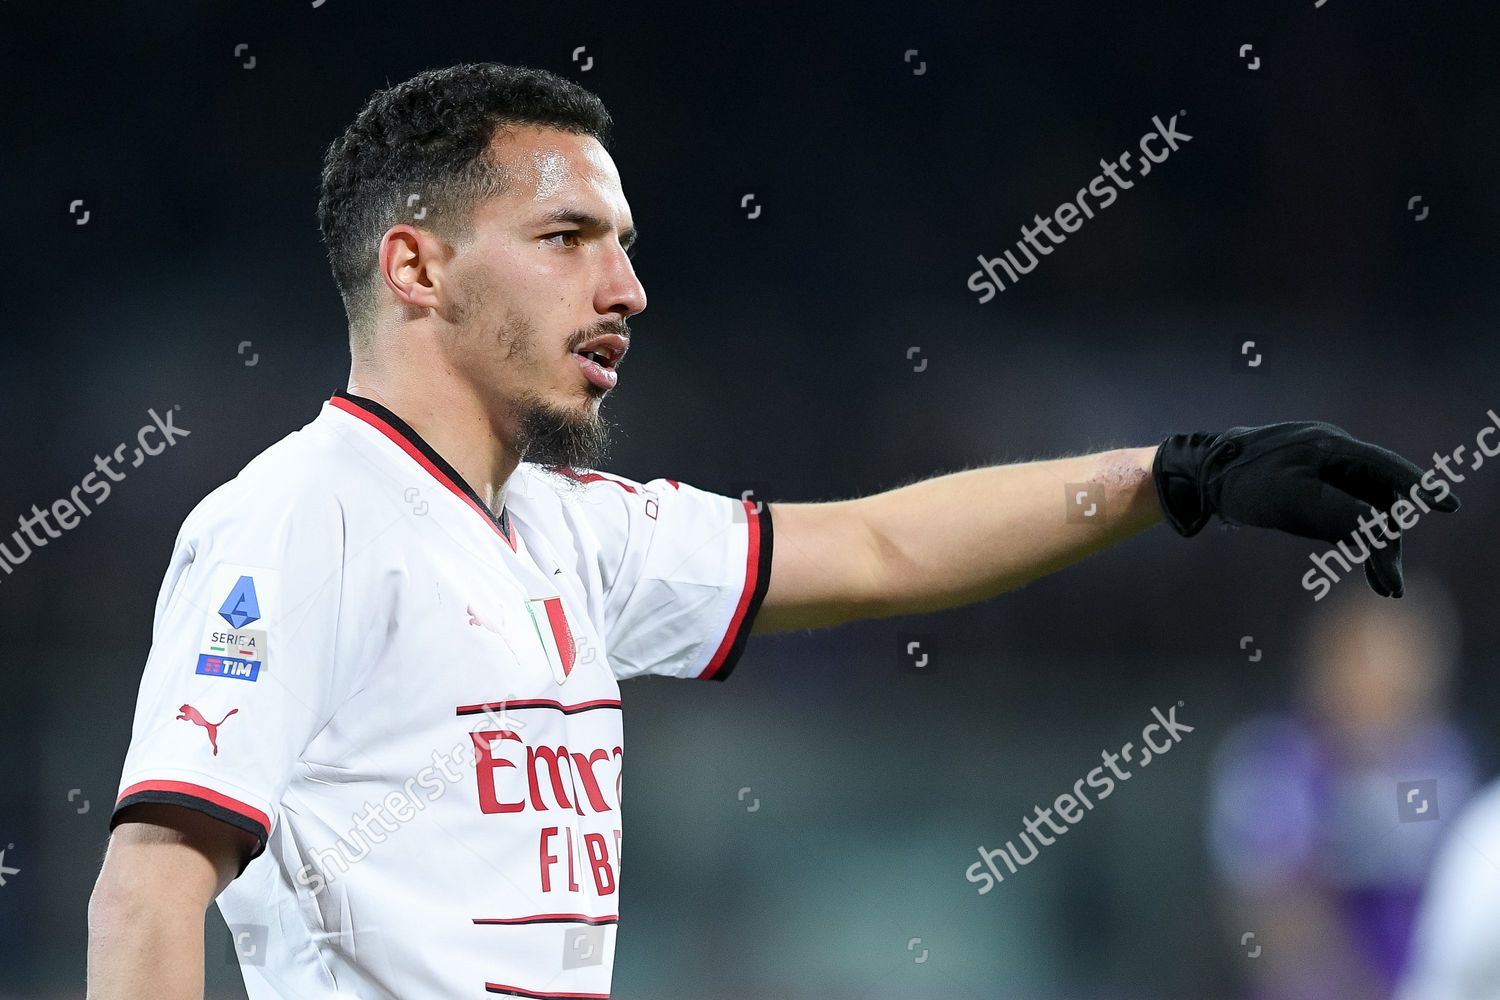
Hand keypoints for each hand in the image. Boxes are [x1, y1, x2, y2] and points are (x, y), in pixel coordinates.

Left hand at [1152, 421, 1459, 596]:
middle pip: (1379, 498)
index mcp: (1332, 448)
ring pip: (1364, 509)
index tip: (1448, 506)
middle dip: (1389, 541)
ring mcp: (1324, 471)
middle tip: (1390, 585)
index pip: (1387, 468)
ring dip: (1375, 546)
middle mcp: (1335, 456)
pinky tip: (1368, 567)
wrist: (1202, 476)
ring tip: (1385, 586)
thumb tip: (1381, 532)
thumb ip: (1338, 514)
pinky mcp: (1312, 488)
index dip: (1420, 487)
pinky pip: (1346, 513)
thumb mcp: (1291, 501)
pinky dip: (1356, 539)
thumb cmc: (1244, 482)